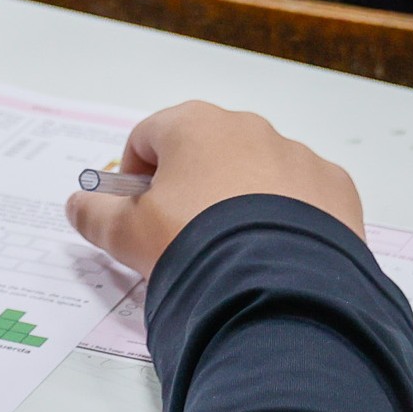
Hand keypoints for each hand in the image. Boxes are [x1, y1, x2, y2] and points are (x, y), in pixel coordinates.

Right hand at [66, 101, 362, 277]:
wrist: (277, 286)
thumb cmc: (194, 245)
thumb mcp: (127, 236)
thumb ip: (95, 215)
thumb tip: (77, 204)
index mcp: (194, 125)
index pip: (148, 137)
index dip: (134, 176)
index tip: (136, 212)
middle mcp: (249, 127)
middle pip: (205, 150)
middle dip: (190, 186)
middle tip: (182, 236)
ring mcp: (297, 155)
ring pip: (257, 172)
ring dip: (241, 199)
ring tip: (234, 251)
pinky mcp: (335, 188)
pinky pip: (303, 196)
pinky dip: (288, 217)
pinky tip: (276, 254)